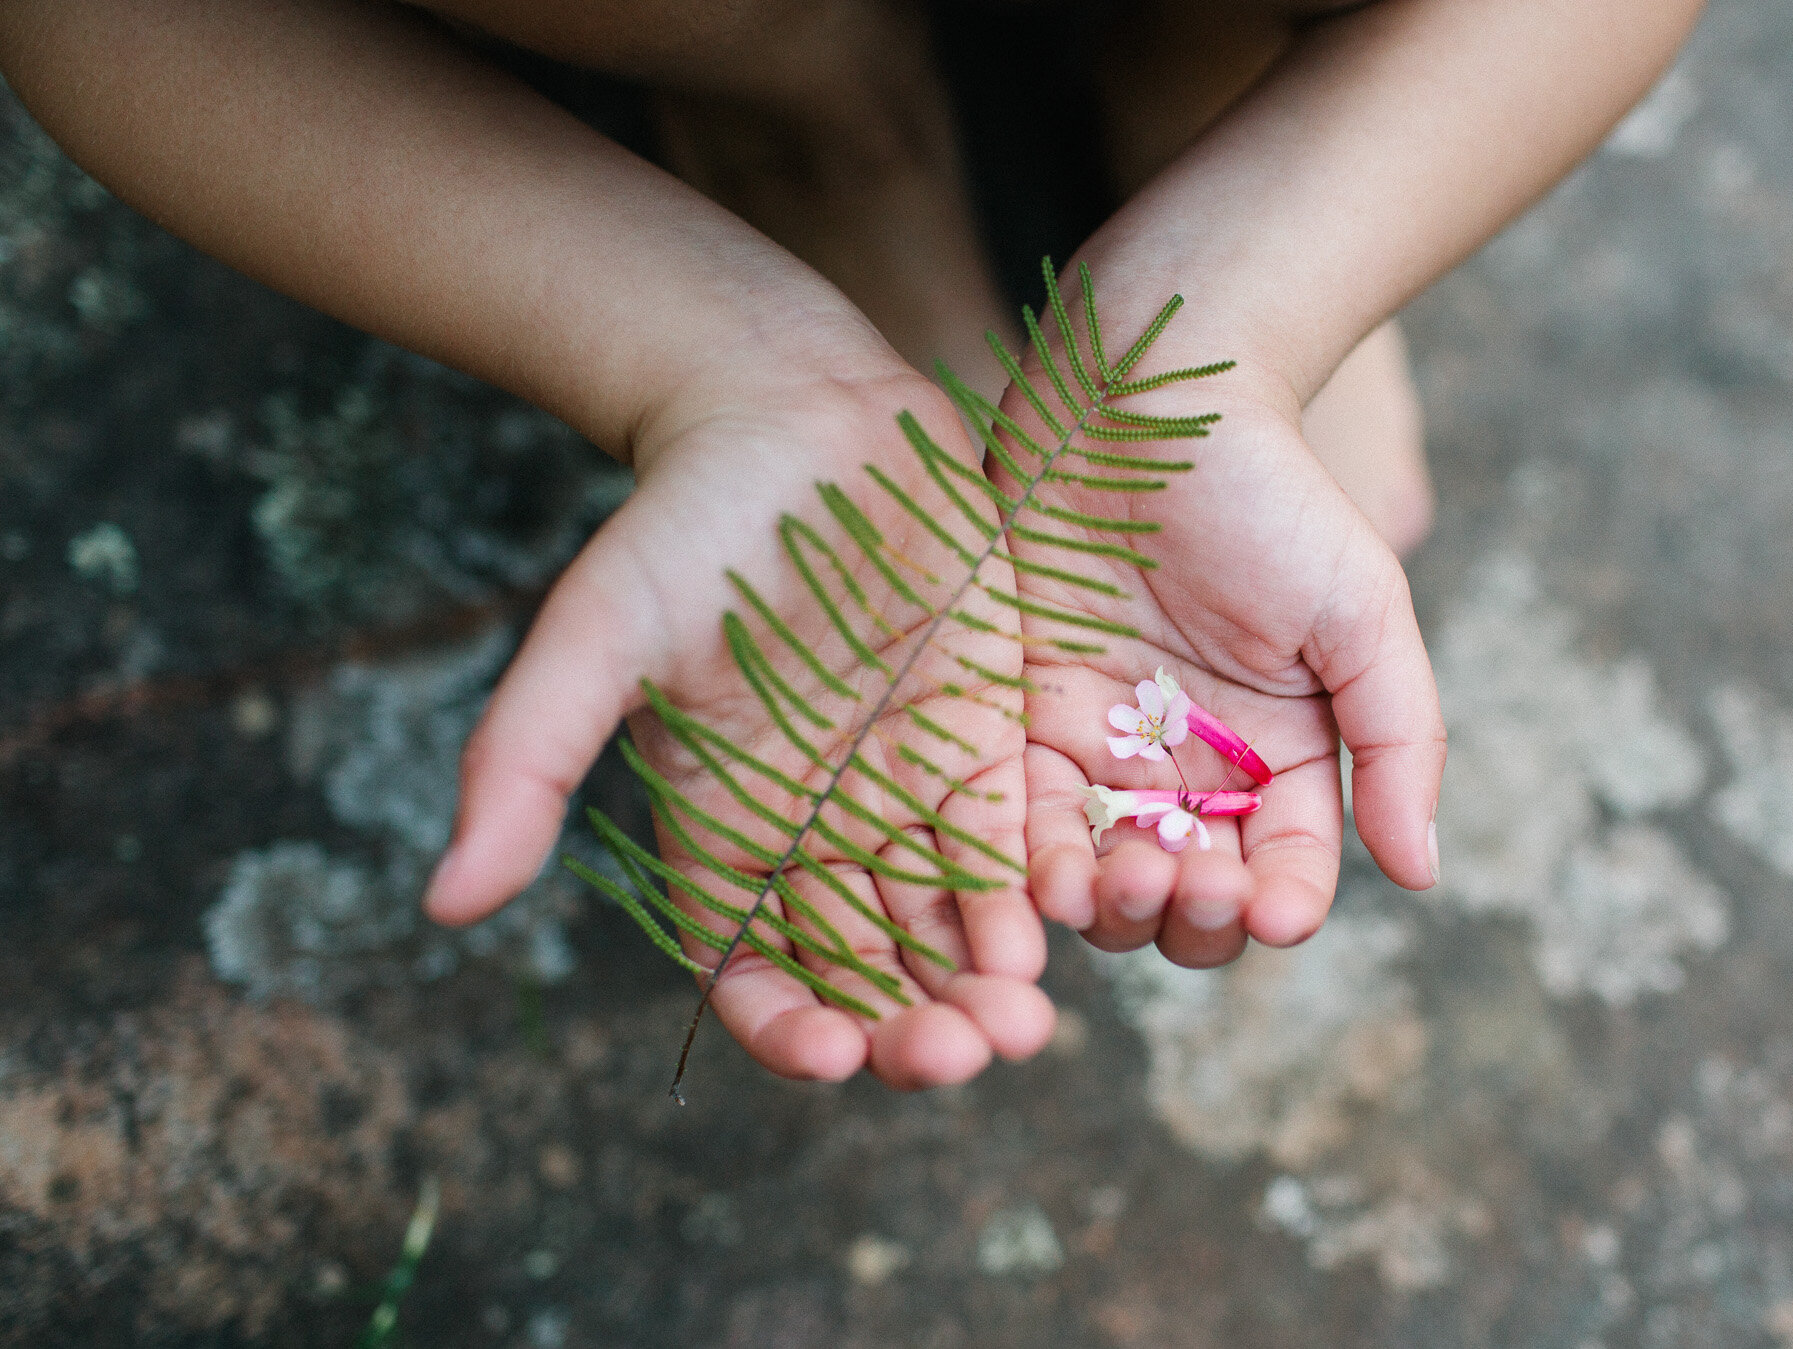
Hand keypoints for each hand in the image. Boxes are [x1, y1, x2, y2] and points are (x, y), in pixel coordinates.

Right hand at [426, 370, 1053, 1087]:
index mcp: (724, 831)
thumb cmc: (681, 523)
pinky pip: (1013, 836)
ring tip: (1022, 1024)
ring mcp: (907, 789)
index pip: (753, 971)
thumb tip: (442, 903)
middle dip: (914, 1025)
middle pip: (869, 967)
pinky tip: (1063, 924)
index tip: (834, 1055)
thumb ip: (529, 763)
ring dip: (986, 981)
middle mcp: (819, 831)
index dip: (788, 1025)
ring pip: (949, 922)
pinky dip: (1035, 887)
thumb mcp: (595, 634)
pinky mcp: (986, 736)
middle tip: (960, 1056)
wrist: (796, 415)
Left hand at [1011, 368, 1445, 967]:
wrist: (1144, 395)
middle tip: (1185, 885)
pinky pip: (1013, 818)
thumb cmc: (1271, 493)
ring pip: (1097, 876)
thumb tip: (1422, 873)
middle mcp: (1185, 769)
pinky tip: (1038, 873)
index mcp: (1277, 755)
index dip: (1281, 906)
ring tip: (1113, 882)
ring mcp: (1095, 748)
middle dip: (1189, 915)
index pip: (1284, 871)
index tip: (1275, 912)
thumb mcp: (1361, 610)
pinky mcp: (1012, 719)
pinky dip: (1025, 863)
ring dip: (1108, 905)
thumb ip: (1398, 740)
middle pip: (1186, 896)